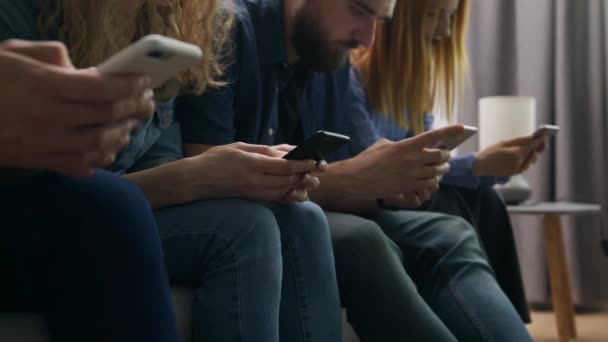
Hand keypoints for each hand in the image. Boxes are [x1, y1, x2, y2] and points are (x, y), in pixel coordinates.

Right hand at [0, 39, 154, 176]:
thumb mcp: (11, 53)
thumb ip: (50, 54)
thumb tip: (80, 67)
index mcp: (41, 84)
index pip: (99, 87)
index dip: (128, 85)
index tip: (144, 81)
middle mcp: (45, 116)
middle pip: (104, 116)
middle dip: (134, 108)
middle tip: (148, 102)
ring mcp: (42, 143)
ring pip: (97, 144)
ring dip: (122, 134)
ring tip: (131, 124)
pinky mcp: (36, 161)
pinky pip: (78, 165)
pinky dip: (100, 159)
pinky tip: (110, 149)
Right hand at [187, 143, 324, 202]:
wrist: (196, 180)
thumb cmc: (216, 159)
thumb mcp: (239, 147)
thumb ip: (263, 150)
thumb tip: (285, 152)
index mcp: (252, 164)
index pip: (284, 166)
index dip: (302, 164)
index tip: (313, 160)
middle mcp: (254, 181)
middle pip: (287, 181)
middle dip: (305, 176)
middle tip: (317, 171)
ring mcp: (253, 192)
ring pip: (283, 192)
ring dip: (299, 188)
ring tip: (310, 182)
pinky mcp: (251, 199)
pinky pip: (274, 200)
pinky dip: (288, 197)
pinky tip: (297, 194)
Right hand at [342, 125, 462, 198]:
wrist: (357, 179)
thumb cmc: (368, 159)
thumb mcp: (384, 145)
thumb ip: (401, 144)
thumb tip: (412, 146)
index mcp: (406, 145)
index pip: (434, 136)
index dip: (450, 131)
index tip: (462, 128)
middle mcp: (412, 159)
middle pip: (440, 156)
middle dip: (446, 155)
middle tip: (446, 156)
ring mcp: (412, 175)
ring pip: (437, 171)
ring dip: (442, 169)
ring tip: (442, 168)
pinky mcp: (409, 187)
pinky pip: (429, 184)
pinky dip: (433, 181)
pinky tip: (432, 180)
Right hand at [474, 135, 546, 176]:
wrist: (480, 166)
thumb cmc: (490, 152)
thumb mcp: (504, 142)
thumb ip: (520, 140)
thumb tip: (532, 137)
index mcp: (516, 154)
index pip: (532, 146)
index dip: (540, 141)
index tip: (543, 136)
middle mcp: (518, 163)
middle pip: (533, 155)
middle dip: (536, 148)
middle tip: (538, 141)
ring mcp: (516, 170)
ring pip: (529, 161)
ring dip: (530, 154)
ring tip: (527, 148)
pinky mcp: (514, 173)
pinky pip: (524, 166)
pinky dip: (524, 160)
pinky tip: (519, 155)